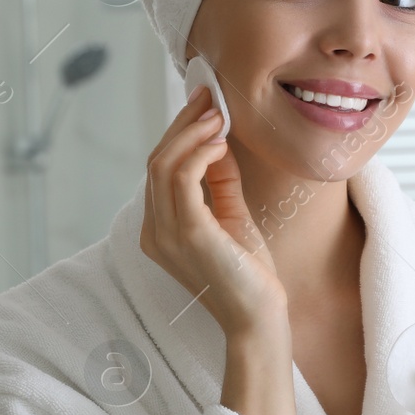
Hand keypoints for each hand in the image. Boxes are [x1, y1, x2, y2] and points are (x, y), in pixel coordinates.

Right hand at [140, 84, 287, 335]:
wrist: (259, 317)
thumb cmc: (248, 272)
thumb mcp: (231, 214)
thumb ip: (220, 180)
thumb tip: (217, 138)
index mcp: (160, 228)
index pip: (159, 168)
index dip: (179, 132)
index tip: (204, 103)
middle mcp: (154, 231)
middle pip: (157, 161)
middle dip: (183, 124)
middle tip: (210, 97)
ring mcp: (166, 234)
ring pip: (163, 164)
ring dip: (192, 133)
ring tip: (219, 117)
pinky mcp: (187, 234)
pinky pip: (181, 179)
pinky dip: (199, 153)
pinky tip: (220, 143)